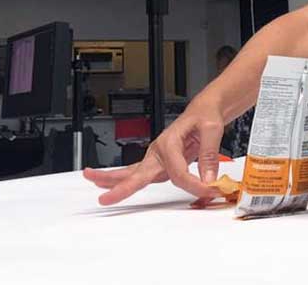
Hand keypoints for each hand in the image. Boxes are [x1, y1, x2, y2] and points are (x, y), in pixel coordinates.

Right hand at [82, 104, 224, 205]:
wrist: (203, 110)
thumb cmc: (204, 115)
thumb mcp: (211, 129)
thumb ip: (209, 155)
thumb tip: (208, 178)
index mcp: (169, 142)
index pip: (178, 173)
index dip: (194, 185)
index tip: (209, 190)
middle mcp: (159, 150)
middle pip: (137, 173)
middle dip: (121, 186)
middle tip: (105, 198)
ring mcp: (156, 158)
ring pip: (132, 174)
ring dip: (112, 182)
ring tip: (96, 188)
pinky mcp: (159, 164)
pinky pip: (142, 176)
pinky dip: (126, 182)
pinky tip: (112, 187)